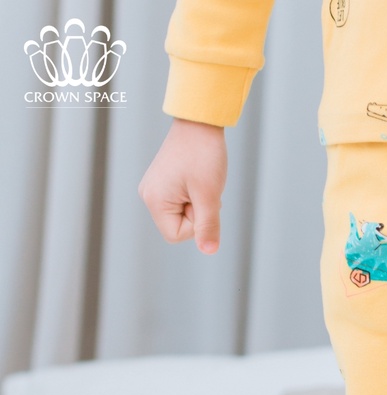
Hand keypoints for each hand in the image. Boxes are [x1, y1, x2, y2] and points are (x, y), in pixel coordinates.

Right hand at [139, 119, 226, 254]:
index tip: (201, 199)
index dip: (196, 224)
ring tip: (200, 182)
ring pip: (184, 215)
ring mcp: (156, 188)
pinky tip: (197, 179)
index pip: (176, 235)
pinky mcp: (165, 183)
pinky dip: (196, 197)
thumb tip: (209, 251)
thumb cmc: (203, 156)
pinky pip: (184, 204)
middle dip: (198, 214)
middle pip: (179, 227)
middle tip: (203, 189)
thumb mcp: (209, 196)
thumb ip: (208, 226)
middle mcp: (149, 195)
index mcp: (154, 200)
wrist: (200, 123)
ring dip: (199, 205)